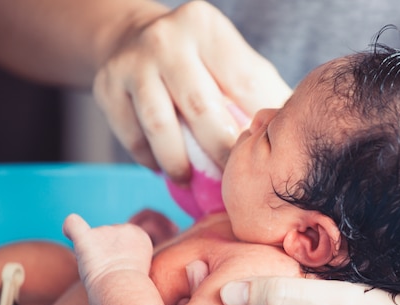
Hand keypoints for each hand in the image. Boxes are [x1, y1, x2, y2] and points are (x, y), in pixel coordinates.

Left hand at [63, 213, 152, 286]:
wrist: (122, 289)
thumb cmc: (129, 287)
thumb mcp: (137, 267)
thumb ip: (127, 255)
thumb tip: (109, 255)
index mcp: (140, 236)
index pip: (124, 240)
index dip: (119, 254)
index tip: (121, 269)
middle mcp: (125, 228)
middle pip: (108, 236)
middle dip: (105, 252)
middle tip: (109, 272)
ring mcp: (105, 230)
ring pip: (92, 238)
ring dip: (92, 253)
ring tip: (98, 271)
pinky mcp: (86, 237)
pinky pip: (72, 224)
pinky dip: (69, 228)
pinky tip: (67, 232)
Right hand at [93, 1, 291, 181]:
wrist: (132, 38)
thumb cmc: (198, 60)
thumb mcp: (229, 60)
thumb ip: (258, 90)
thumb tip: (293, 132)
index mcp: (206, 28)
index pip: (241, 84)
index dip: (254, 127)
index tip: (263, 157)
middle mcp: (167, 40)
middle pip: (201, 108)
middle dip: (220, 151)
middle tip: (231, 178)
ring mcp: (132, 63)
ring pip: (160, 127)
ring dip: (179, 163)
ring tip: (189, 181)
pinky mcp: (106, 88)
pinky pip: (132, 136)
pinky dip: (149, 159)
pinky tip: (163, 168)